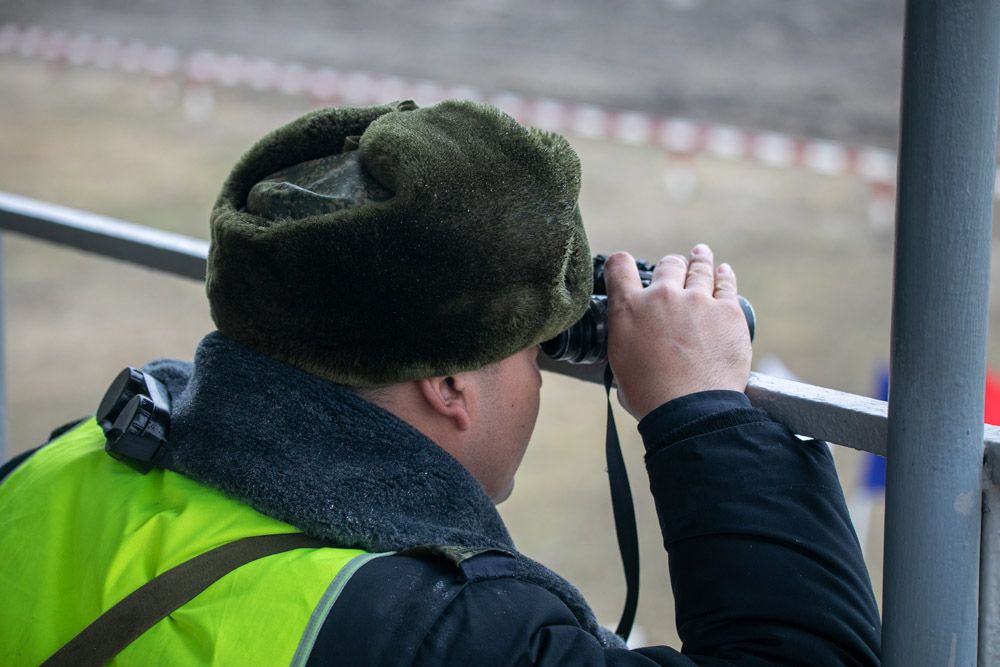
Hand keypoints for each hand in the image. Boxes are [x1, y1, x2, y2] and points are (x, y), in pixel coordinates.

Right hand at [604, 244, 751, 419]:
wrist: (690, 410)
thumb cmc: (651, 396)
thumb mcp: (620, 364)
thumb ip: (625, 339)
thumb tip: (631, 341)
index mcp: (629, 309)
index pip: (619, 266)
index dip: (621, 264)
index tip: (625, 267)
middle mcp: (662, 296)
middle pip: (668, 264)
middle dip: (671, 267)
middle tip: (674, 270)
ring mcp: (697, 301)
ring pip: (699, 268)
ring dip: (699, 260)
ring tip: (701, 255)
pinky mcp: (728, 312)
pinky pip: (726, 284)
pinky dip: (724, 276)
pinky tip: (723, 272)